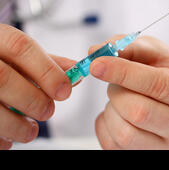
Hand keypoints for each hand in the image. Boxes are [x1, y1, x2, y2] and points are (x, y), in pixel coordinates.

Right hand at [0, 24, 74, 148]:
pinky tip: (8, 137)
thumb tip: (75, 70)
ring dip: (16, 125)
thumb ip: (46, 62)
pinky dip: (0, 137)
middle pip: (3, 78)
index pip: (21, 47)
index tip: (64, 91)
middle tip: (47, 111)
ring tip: (30, 130)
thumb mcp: (17, 55)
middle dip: (33, 99)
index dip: (46, 71)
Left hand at [89, 35, 168, 148]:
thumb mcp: (160, 52)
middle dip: (117, 92)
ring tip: (121, 97)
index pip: (159, 86)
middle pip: (140, 112)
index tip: (98, 64)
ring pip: (125, 133)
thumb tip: (97, 52)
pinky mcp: (150, 156)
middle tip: (117, 82)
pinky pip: (114, 146)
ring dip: (111, 110)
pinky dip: (106, 125)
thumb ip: (131, 47)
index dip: (125, 73)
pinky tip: (118, 113)